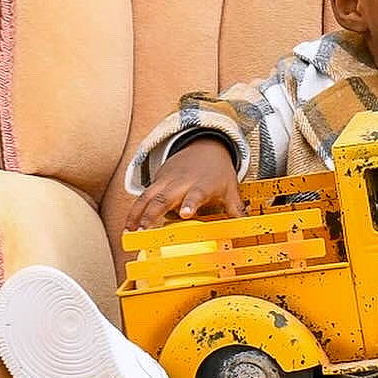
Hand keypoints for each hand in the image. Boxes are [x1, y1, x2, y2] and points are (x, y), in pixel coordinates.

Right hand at [128, 138, 244, 229]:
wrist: (205, 145)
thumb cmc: (218, 172)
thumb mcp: (230, 188)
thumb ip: (235, 208)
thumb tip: (248, 225)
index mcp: (202, 185)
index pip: (196, 194)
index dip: (190, 203)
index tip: (184, 214)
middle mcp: (181, 182)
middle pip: (164, 198)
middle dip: (152, 214)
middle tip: (144, 231)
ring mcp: (166, 181)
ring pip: (148, 197)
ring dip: (137, 214)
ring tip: (129, 233)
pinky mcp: (157, 180)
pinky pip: (143, 196)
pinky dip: (135, 210)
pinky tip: (129, 226)